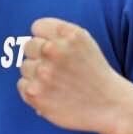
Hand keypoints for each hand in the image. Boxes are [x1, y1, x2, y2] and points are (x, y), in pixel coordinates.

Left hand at [17, 17, 128, 133]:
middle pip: (29, 46)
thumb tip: (33, 35)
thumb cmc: (95, 73)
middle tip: (58, 70)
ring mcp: (42, 72)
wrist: (110, 106)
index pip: (37, 27)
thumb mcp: (84, 42)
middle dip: (40, 57)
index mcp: (67, 34)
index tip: (55, 50)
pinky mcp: (34, 92)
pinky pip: (22, 85)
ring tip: (57, 84)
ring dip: (36, 74)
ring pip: (25, 66)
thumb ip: (58, 34)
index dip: (45, 38)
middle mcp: (53, 50)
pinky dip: (33, 90)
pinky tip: (52, 94)